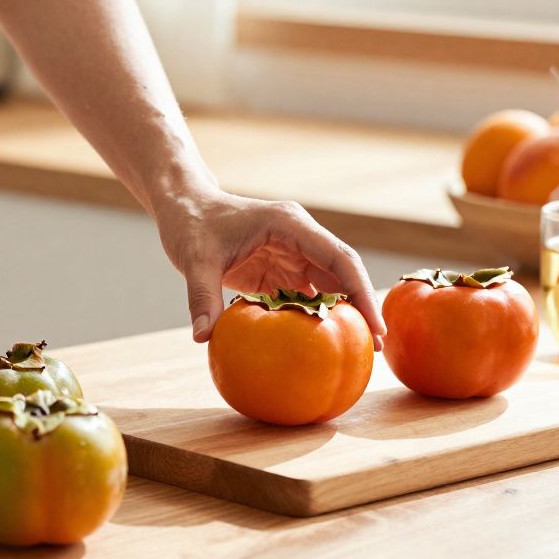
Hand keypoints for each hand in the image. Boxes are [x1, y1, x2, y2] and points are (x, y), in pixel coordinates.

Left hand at [155, 190, 386, 347]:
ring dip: (343, 313)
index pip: (337, 258)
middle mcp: (299, 237)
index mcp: (289, 224)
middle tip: (376, 346)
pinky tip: (324, 343)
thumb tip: (203, 338)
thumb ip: (201, 297)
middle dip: (361, 306)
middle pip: (342, 272)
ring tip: (359, 350)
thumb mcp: (194, 260)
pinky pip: (306, 294)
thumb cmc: (190, 224)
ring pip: (328, 284)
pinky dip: (316, 315)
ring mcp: (292, 253)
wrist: (183, 207)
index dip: (360, 291)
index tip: (373, 324)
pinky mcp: (280, 269)